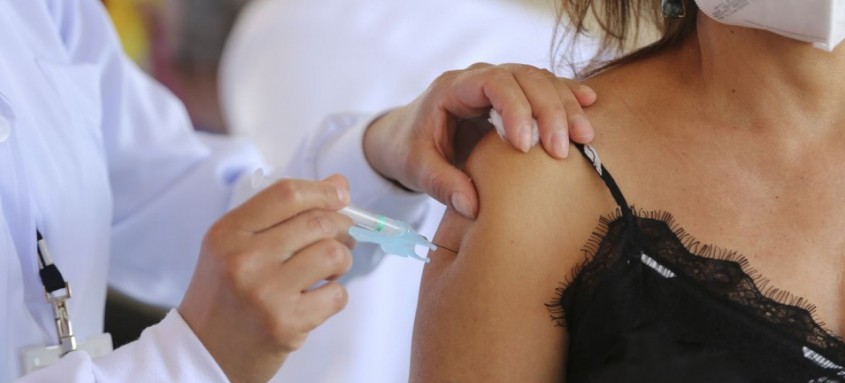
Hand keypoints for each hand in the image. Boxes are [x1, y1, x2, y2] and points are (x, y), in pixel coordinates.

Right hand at [178, 175, 353, 382]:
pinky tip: (317, 298)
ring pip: (332, 254)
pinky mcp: (286, 323)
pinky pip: (337, 294)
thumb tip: (338, 184)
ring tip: (328, 269)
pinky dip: (335, 294)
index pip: (287, 194)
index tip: (340, 195)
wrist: (205, 351)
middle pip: (318, 222)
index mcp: (229, 233)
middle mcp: (244, 259)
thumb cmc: (226, 293)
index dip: (323, 191)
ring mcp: (266, 293)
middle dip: (341, 227)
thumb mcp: (238, 244)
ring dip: (342, 260)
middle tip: (342, 237)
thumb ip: (283, 212)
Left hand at [363, 63, 596, 218]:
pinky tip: (590, 105)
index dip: (515, 108)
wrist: (405, 137)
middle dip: (549, 110)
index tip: (525, 145)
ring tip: (585, 138)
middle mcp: (479, 78)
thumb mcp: (417, 168)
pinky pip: (545, 88)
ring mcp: (499, 83)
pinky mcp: (514, 96)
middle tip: (564, 150)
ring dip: (565, 106)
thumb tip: (472, 208)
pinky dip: (567, 96)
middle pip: (525, 77)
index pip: (493, 83)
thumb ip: (441, 184)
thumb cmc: (410, 150)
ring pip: (541, 80)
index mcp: (452, 89)